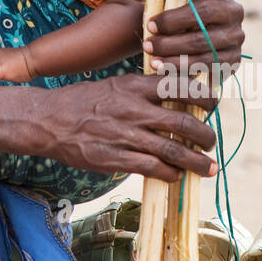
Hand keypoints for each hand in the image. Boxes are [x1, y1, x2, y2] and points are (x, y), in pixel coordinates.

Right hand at [15, 71, 218, 183]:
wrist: (47, 119)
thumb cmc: (83, 101)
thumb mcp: (114, 85)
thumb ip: (143, 90)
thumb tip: (176, 94)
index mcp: (134, 86)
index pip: (181, 87)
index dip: (204, 97)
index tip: (213, 104)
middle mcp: (133, 109)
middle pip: (184, 122)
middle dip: (206, 135)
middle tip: (211, 142)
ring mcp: (124, 135)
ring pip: (174, 151)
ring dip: (197, 162)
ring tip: (209, 167)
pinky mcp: (115, 158)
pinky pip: (153, 168)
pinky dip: (171, 174)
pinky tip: (176, 175)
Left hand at [120, 0, 243, 72]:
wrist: (189, 49)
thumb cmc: (173, 15)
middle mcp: (233, 8)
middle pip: (207, 10)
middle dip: (174, 20)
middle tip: (150, 26)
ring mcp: (235, 35)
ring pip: (204, 40)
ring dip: (172, 46)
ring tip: (149, 48)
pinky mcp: (232, 59)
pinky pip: (206, 63)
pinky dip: (181, 65)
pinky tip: (160, 65)